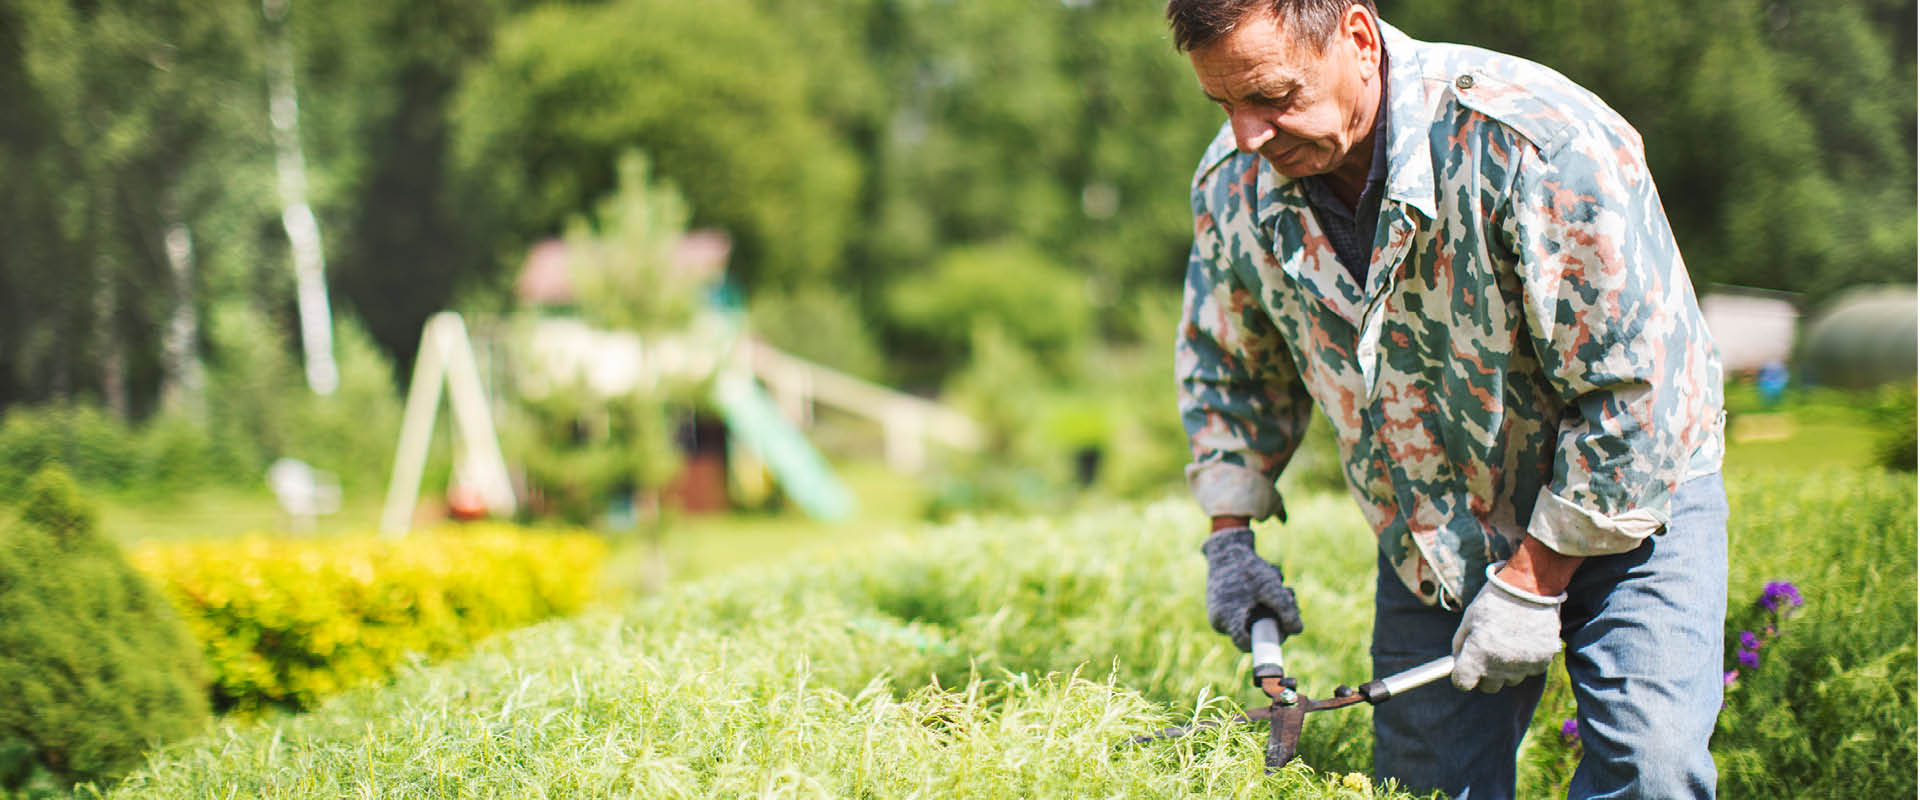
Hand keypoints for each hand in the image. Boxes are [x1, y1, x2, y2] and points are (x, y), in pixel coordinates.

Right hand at [1202, 527, 1303, 651]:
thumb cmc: (1247, 568)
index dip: (1268, 640)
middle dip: (1275, 614)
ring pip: (1253, 618)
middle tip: (1289, 594)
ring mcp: (1221, 613)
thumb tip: (1297, 631)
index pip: (1247, 644)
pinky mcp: (1224, 605)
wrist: (1225, 548)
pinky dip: (1260, 598)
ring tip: (1276, 579)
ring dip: (1271, 602)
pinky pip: (1246, 610)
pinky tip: (1266, 578)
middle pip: (1254, 630)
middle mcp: (1221, 620)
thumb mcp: (1271, 587)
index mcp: (1228, 619)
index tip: (1283, 628)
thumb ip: (1287, 611)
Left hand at [1450, 561, 1563, 692]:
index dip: (1462, 675)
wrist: (1530, 588)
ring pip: (1510, 679)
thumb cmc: (1495, 600)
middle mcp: (1499, 667)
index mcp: (1477, 656)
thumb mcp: (1469, 618)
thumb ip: (1460, 643)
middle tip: (1487, 653)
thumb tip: (1457, 659)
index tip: (1464, 667)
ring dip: (1506, 668)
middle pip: (1488, 687)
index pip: (1462, 683)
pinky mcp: (1542, 662)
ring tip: (1509, 642)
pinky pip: (1530, 670)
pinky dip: (1526, 660)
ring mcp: (1522, 666)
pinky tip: (1525, 640)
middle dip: (1484, 674)